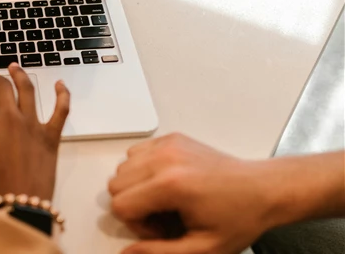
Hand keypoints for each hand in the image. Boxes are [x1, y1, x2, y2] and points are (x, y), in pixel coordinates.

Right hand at [0, 63, 69, 202]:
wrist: (17, 207)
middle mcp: (10, 118)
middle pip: (1, 90)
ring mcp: (32, 125)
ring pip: (28, 90)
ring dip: (21, 75)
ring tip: (15, 67)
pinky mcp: (51, 135)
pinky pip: (61, 110)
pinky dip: (62, 95)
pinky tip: (60, 84)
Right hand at [109, 133, 279, 253]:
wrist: (265, 189)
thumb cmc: (240, 216)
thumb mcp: (201, 248)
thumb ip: (158, 253)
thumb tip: (127, 253)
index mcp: (170, 184)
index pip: (119, 204)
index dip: (137, 224)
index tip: (162, 230)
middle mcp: (165, 158)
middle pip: (116, 183)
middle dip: (134, 205)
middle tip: (163, 216)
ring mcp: (168, 145)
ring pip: (123, 167)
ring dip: (137, 186)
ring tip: (166, 200)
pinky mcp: (172, 139)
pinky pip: (137, 153)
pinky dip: (144, 169)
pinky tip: (168, 183)